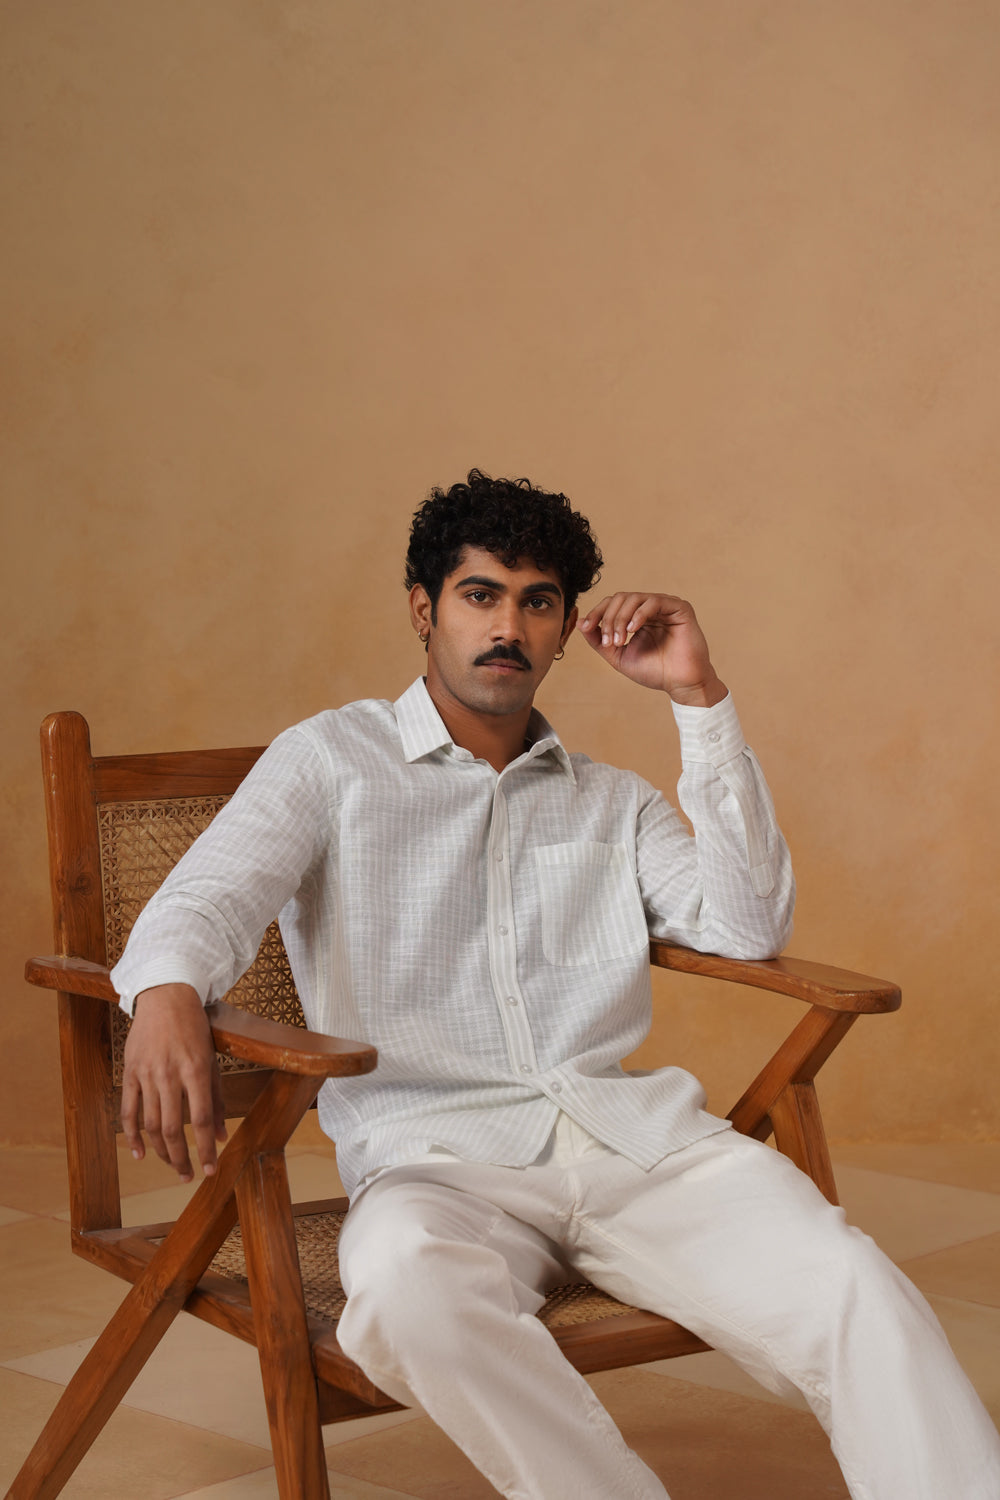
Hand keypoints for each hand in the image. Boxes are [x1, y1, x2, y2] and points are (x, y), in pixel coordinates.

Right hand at [121, 983, 226, 1181]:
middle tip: (188, 1176)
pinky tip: (141, 1154)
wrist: (165, 996)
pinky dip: (133, 1136)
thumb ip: (216, 1098)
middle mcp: (170, 1074)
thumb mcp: (213, 1059)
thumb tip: (220, 1136)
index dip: (205, 1149)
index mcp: (196, 1069)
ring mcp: (146, 1074)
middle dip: (181, 1159)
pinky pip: (129, 1112)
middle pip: (172, 1128)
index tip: (210, 1170)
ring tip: (172, 1166)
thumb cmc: (195, 1028)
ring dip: (161, 1152)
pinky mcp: (130, 1072)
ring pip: (150, 1125)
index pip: (200, 1120)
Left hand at [577, 592, 727, 705]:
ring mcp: (665, 606)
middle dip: (608, 618)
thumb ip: (598, 641)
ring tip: (619, 640)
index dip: (597, 613)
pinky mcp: (679, 608)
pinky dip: (640, 614)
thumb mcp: (618, 656)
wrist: (680, 684)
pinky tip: (633, 630)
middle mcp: (650, 608)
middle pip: (620, 598)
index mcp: (637, 617)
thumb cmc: (654, 671)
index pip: (612, 604)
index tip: (587, 627)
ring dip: (620, 618)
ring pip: (634, 598)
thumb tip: (580, 623)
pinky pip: (654, 602)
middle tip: (608, 642)